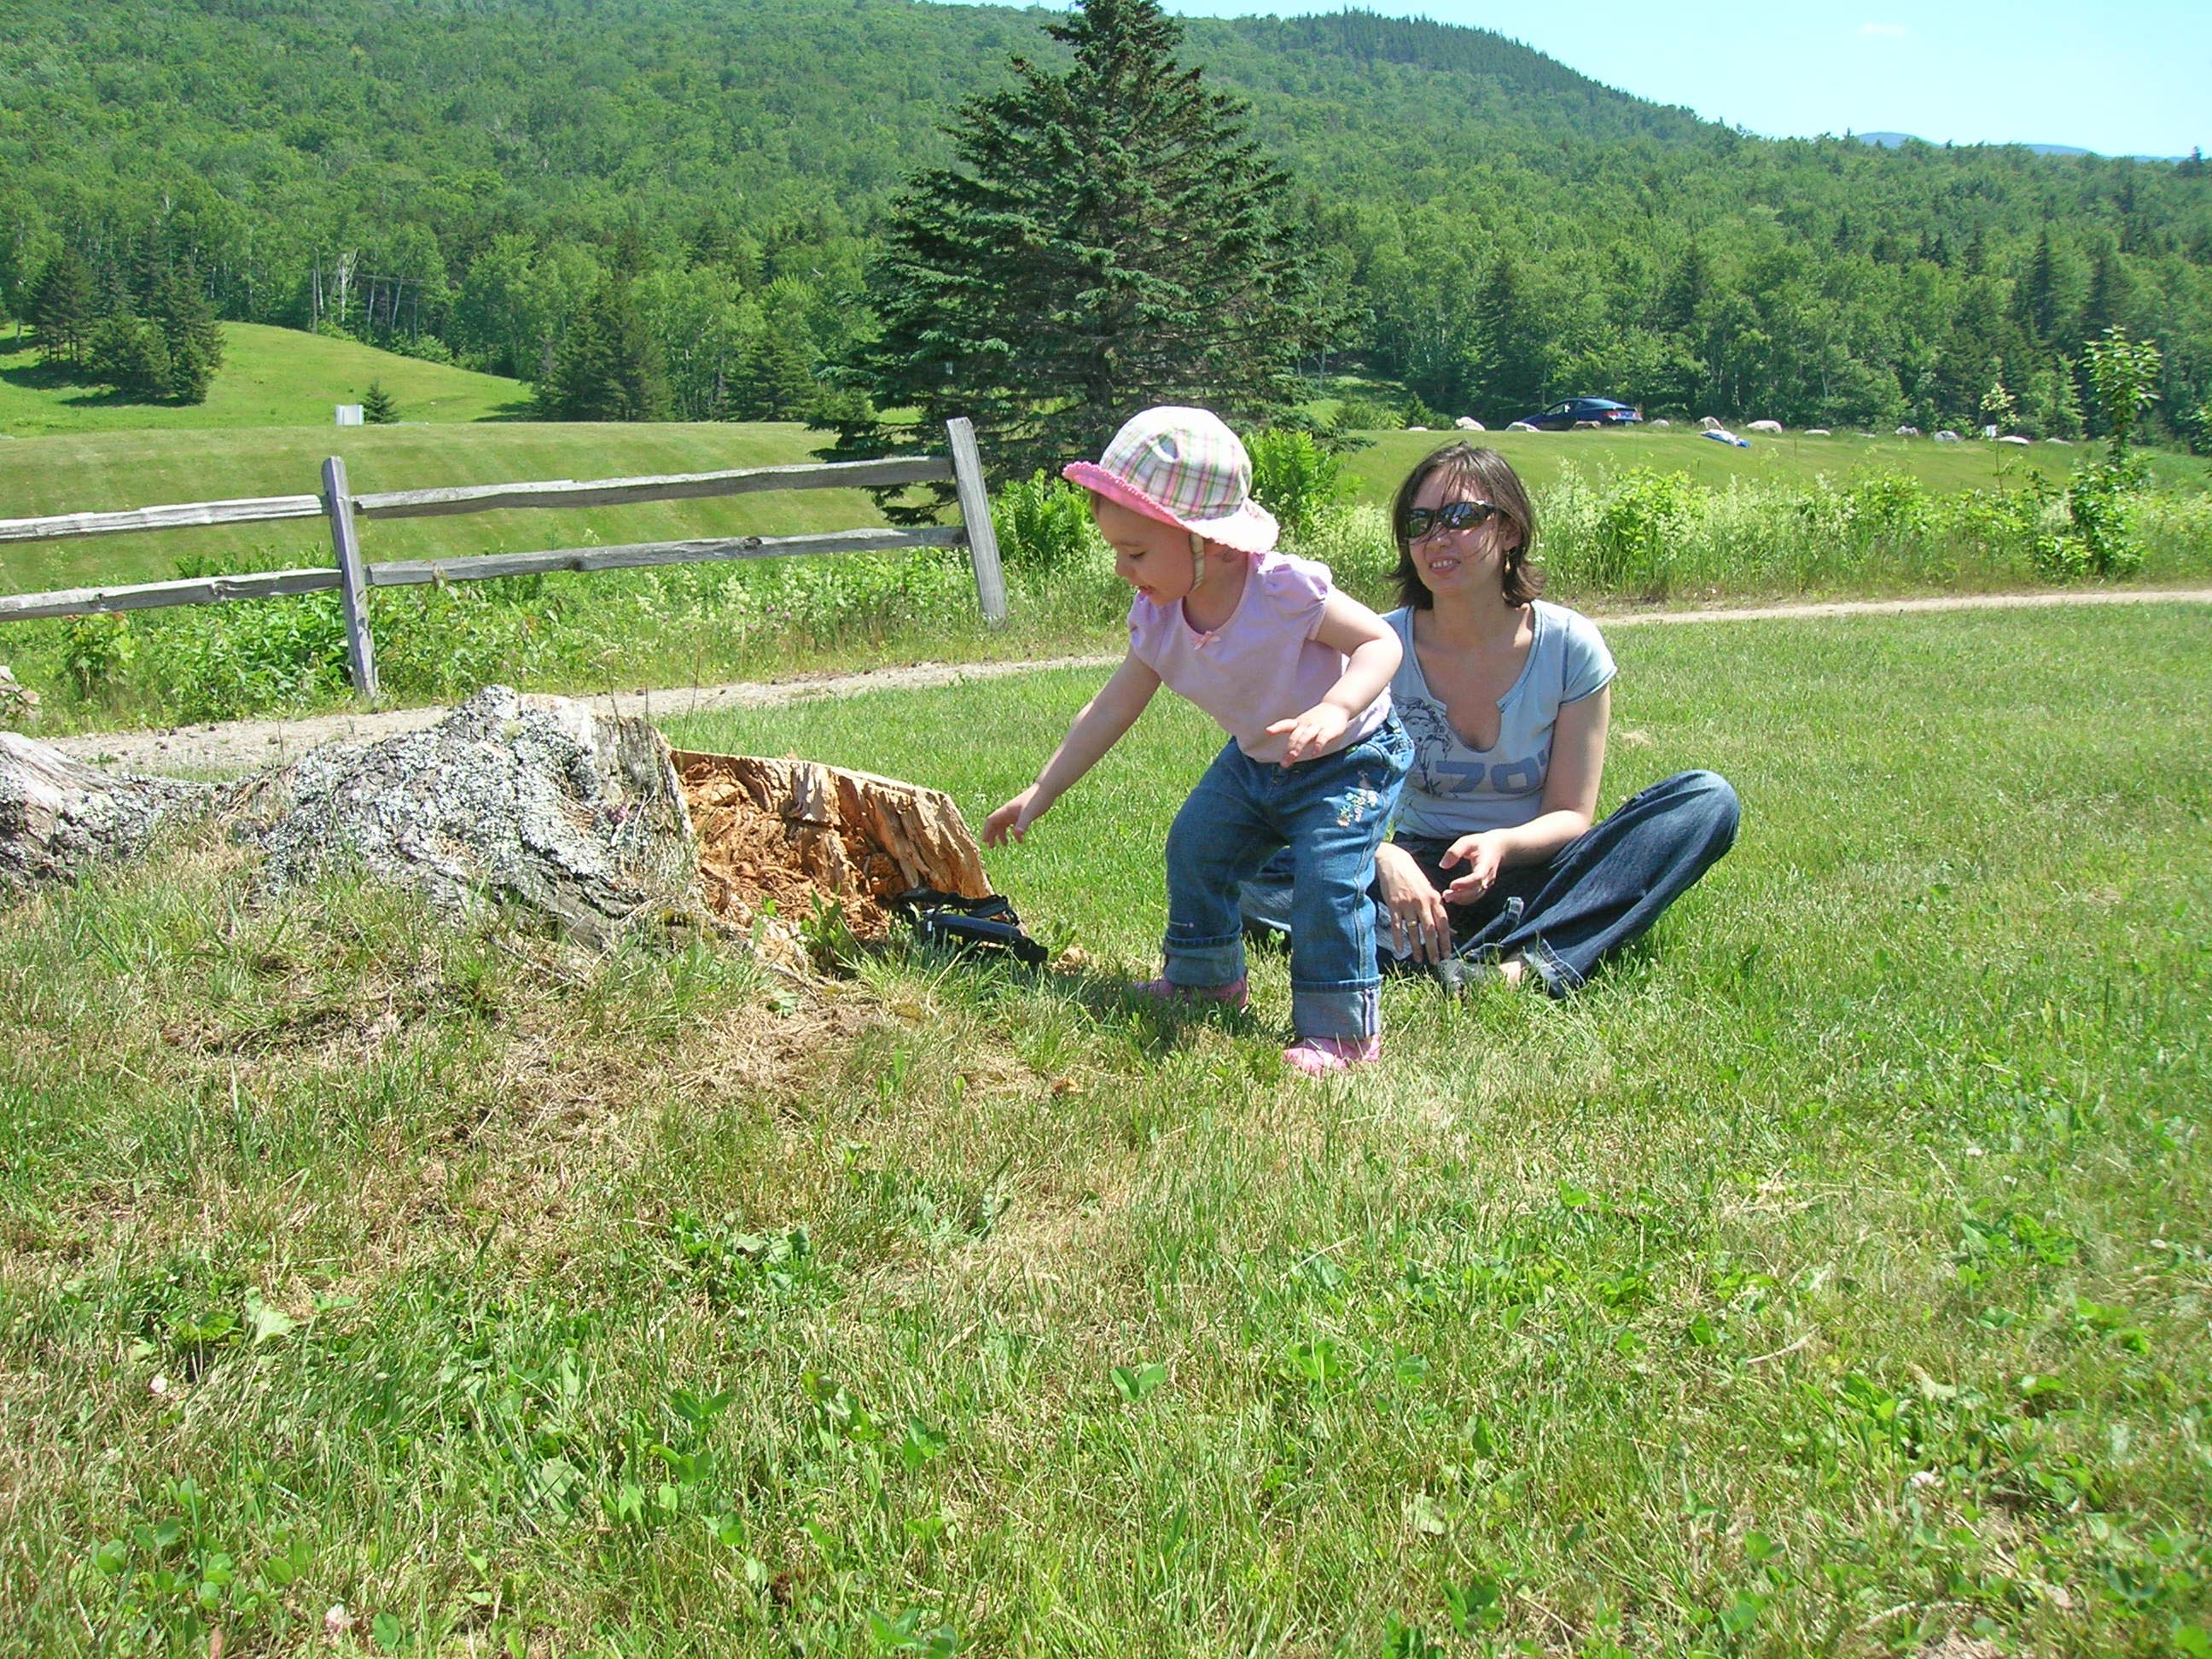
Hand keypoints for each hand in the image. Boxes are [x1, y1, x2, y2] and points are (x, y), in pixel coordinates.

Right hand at [982, 786, 1045, 846]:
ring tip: (1005, 844)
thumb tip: (1017, 835)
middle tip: (991, 847)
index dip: (987, 831)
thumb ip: (1023, 824)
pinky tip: (1020, 840)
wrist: (1046, 789)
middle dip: (992, 835)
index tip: (985, 841)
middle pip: (996, 823)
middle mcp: (1009, 811)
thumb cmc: (1037, 800)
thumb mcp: (1029, 813)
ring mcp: (1015, 812)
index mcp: (1007, 810)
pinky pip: (1014, 824)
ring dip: (1002, 834)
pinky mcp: (1023, 813)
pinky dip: (1014, 832)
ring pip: (1004, 824)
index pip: (991, 821)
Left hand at [1265, 701, 1349, 764]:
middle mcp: (1306, 724)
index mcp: (1298, 723)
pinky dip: (1317, 746)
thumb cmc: (1317, 718)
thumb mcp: (1304, 724)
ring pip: (1305, 736)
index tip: (1268, 731)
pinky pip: (1322, 738)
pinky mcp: (1329, 730)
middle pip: (1295, 736)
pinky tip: (1314, 754)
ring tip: (1293, 756)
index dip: (1276, 728)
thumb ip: (1296, 736)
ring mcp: (1317, 726)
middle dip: (1289, 749)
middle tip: (1284, 763)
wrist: (1337, 705)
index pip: (1285, 724)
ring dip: (1298, 746)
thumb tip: (1287, 754)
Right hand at [1377, 844, 1452, 964]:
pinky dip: (1399, 938)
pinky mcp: (1394, 904)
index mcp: (1434, 897)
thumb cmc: (1413, 876)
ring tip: (1418, 959)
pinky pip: (1397, 925)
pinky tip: (1400, 949)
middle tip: (1435, 962)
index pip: (1443, 923)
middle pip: (1430, 929)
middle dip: (1433, 947)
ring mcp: (1407, 903)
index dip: (1446, 940)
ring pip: (1414, 930)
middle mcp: (1422, 902)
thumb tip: (1448, 929)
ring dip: (1416, 947)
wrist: (1394, 861)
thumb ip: (1437, 908)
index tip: (1447, 953)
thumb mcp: (1429, 889)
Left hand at [1439, 832, 1504, 903]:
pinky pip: (1475, 896)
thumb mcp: (1466, 842)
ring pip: (1476, 896)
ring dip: (1461, 899)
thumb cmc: (1480, 844)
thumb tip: (1443, 865)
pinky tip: (1452, 897)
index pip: (1478, 877)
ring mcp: (1487, 883)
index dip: (1465, 883)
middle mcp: (1488, 876)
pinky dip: (1464, 899)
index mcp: (1486, 864)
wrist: (1498, 848)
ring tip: (1446, 897)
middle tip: (1445, 895)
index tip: (1452, 885)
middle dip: (1461, 895)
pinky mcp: (1484, 887)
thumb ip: (1455, 852)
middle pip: (1477, 890)